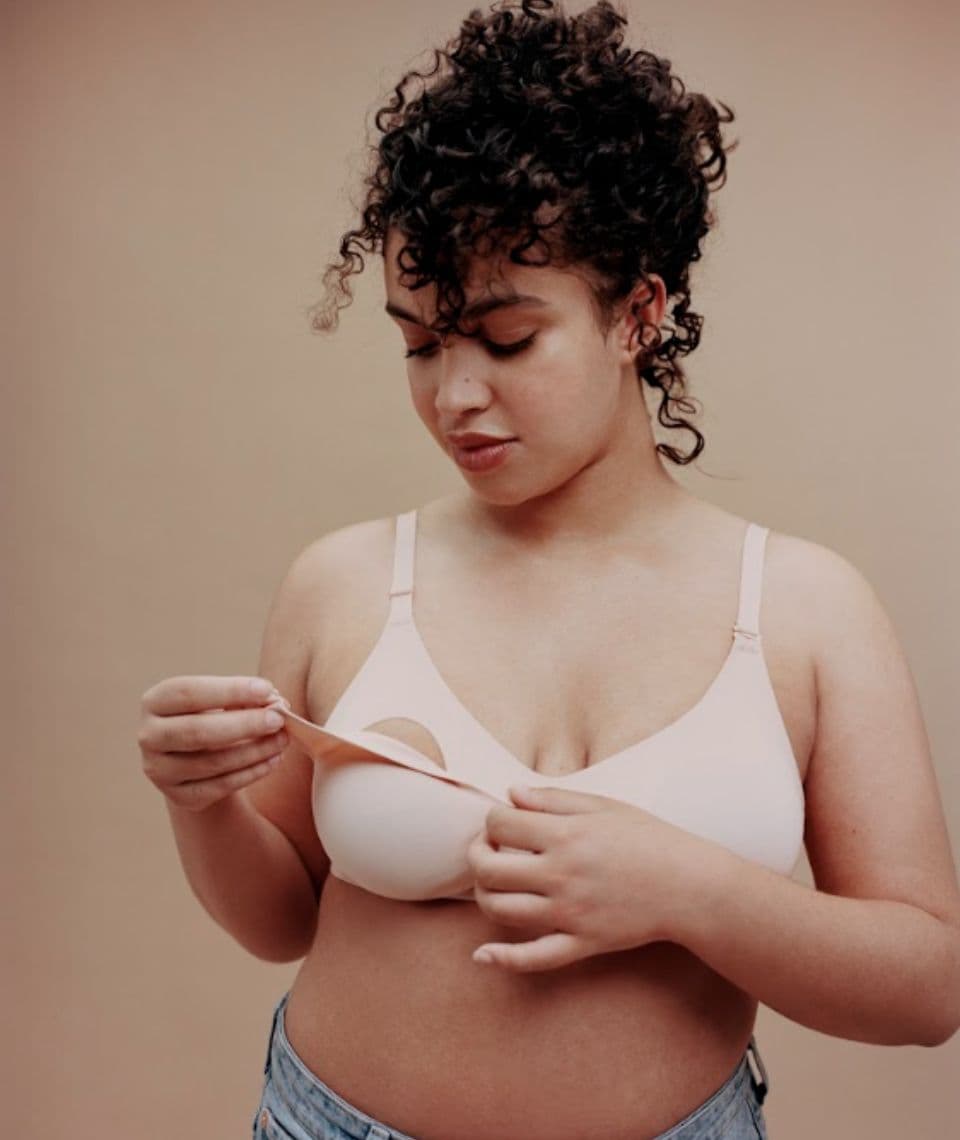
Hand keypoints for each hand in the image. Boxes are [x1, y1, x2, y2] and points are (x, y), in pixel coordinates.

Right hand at [138, 675, 288, 811]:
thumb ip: (244, 698)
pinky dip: (251, 773)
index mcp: (155, 702)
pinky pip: (220, 786)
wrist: (194, 758)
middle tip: (279, 719)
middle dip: (244, 724)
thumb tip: (275, 703)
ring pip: (212, 762)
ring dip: (254, 750)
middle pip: (197, 732)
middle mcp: (149, 736)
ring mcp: (160, 770)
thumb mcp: (220, 701)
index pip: (189, 693)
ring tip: (282, 739)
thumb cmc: (211, 716)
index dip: (229, 690)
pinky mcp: (178, 796)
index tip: (267, 689)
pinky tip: (273, 760)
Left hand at [465, 783, 710, 971]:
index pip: (500, 824)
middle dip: (477, 855)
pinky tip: (481, 955)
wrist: (690, 886)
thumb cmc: (648, 839)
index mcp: (566, 834)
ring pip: (500, 910)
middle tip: (487, 850)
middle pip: (488, 868)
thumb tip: (510, 794)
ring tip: (494, 884)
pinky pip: (533, 958)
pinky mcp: (581, 943)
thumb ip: (553, 799)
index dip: (492, 820)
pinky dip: (502, 960)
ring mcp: (569, 912)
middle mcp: (562, 873)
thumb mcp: (604, 806)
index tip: (502, 822)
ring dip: (484, 896)